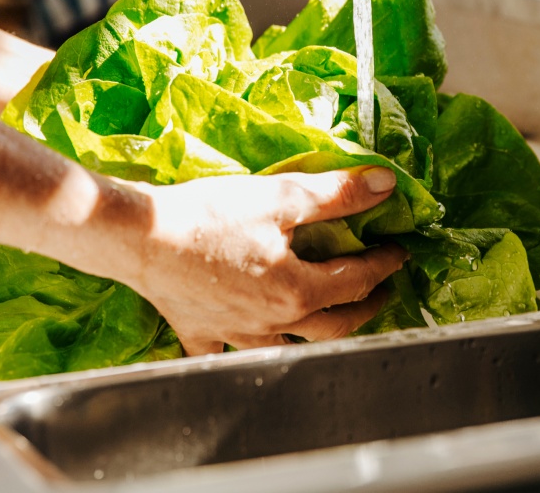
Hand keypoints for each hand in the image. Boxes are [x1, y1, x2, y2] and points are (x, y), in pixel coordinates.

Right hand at [125, 166, 406, 355]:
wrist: (140, 236)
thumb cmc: (209, 214)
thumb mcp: (281, 196)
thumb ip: (337, 195)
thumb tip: (387, 184)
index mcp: (298, 291)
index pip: (357, 280)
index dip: (384, 264)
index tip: (399, 251)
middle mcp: (273, 323)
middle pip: (334, 325)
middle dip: (364, 307)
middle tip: (381, 291)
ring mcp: (235, 334)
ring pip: (288, 346)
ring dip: (316, 335)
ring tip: (329, 319)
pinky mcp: (200, 332)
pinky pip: (223, 354)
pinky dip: (238, 353)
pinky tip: (244, 347)